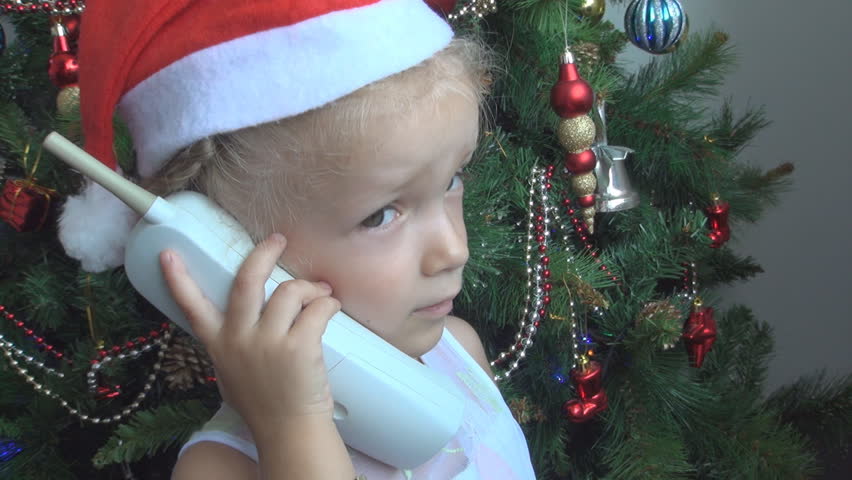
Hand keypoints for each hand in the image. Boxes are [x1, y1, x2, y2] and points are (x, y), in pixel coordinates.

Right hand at [159, 233, 340, 430]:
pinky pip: (317, 309)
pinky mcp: (298, 346)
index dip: (179, 278)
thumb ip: (232, 344)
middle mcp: (239, 339)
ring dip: (309, 288)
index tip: (168, 253)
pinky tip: (331, 309)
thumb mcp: (232, 372)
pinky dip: (328, 304)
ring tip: (320, 295)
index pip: (193, 306)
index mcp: (219, 344)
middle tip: (277, 241)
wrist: (288, 430)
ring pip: (289, 291)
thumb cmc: (264, 402)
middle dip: (263, 254)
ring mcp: (268, 342)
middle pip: (247, 280)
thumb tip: (244, 319)